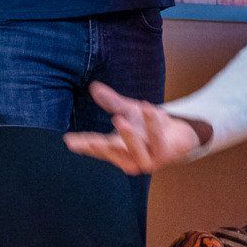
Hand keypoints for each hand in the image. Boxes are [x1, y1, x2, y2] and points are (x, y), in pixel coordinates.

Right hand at [64, 83, 204, 174]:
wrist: (179, 135)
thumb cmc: (149, 127)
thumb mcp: (128, 111)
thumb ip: (111, 102)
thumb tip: (94, 87)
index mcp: (117, 150)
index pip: (96, 146)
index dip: (82, 144)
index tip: (68, 141)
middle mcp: (129, 158)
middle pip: (111, 153)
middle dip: (99, 147)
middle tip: (88, 141)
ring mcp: (146, 159)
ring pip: (135, 152)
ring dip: (127, 137)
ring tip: (118, 120)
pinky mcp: (163, 155)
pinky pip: (156, 139)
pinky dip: (152, 123)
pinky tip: (148, 107)